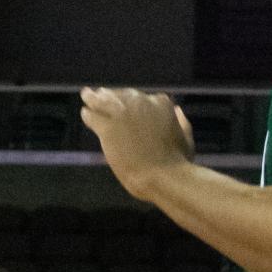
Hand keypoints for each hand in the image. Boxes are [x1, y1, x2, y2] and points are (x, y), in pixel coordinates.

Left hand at [79, 87, 193, 200]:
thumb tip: (178, 110)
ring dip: (93, 98)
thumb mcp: (185, 137)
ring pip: (102, 100)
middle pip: (120, 95)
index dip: (131, 100)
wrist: (164, 176)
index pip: (140, 96)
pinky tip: (86, 114)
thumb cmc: (178, 162)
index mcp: (161, 103)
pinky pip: (93, 116)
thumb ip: (181, 122)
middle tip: (100, 95)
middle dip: (111, 96)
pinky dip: (88, 115)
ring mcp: (123, 114)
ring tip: (86, 96)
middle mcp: (140, 103)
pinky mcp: (108, 128)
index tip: (126, 105)